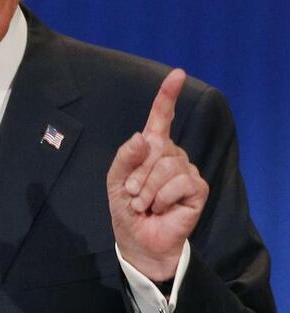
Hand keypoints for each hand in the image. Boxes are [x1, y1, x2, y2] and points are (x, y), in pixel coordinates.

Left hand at [107, 69, 208, 280]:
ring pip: (165, 166)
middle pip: (155, 147)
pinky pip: (178, 183)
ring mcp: (186, 169)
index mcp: (152, 147)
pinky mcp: (197, 188)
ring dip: (147, 189)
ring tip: (144, 203)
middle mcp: (172, 153)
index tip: (177, 74)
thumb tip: (142, 137)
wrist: (138, 238)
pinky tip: (160, 208)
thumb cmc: (127, 206)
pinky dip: (161, 198)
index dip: (168, 95)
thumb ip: (125, 157)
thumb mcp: (115, 179)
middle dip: (137, 173)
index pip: (161, 116)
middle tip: (133, 194)